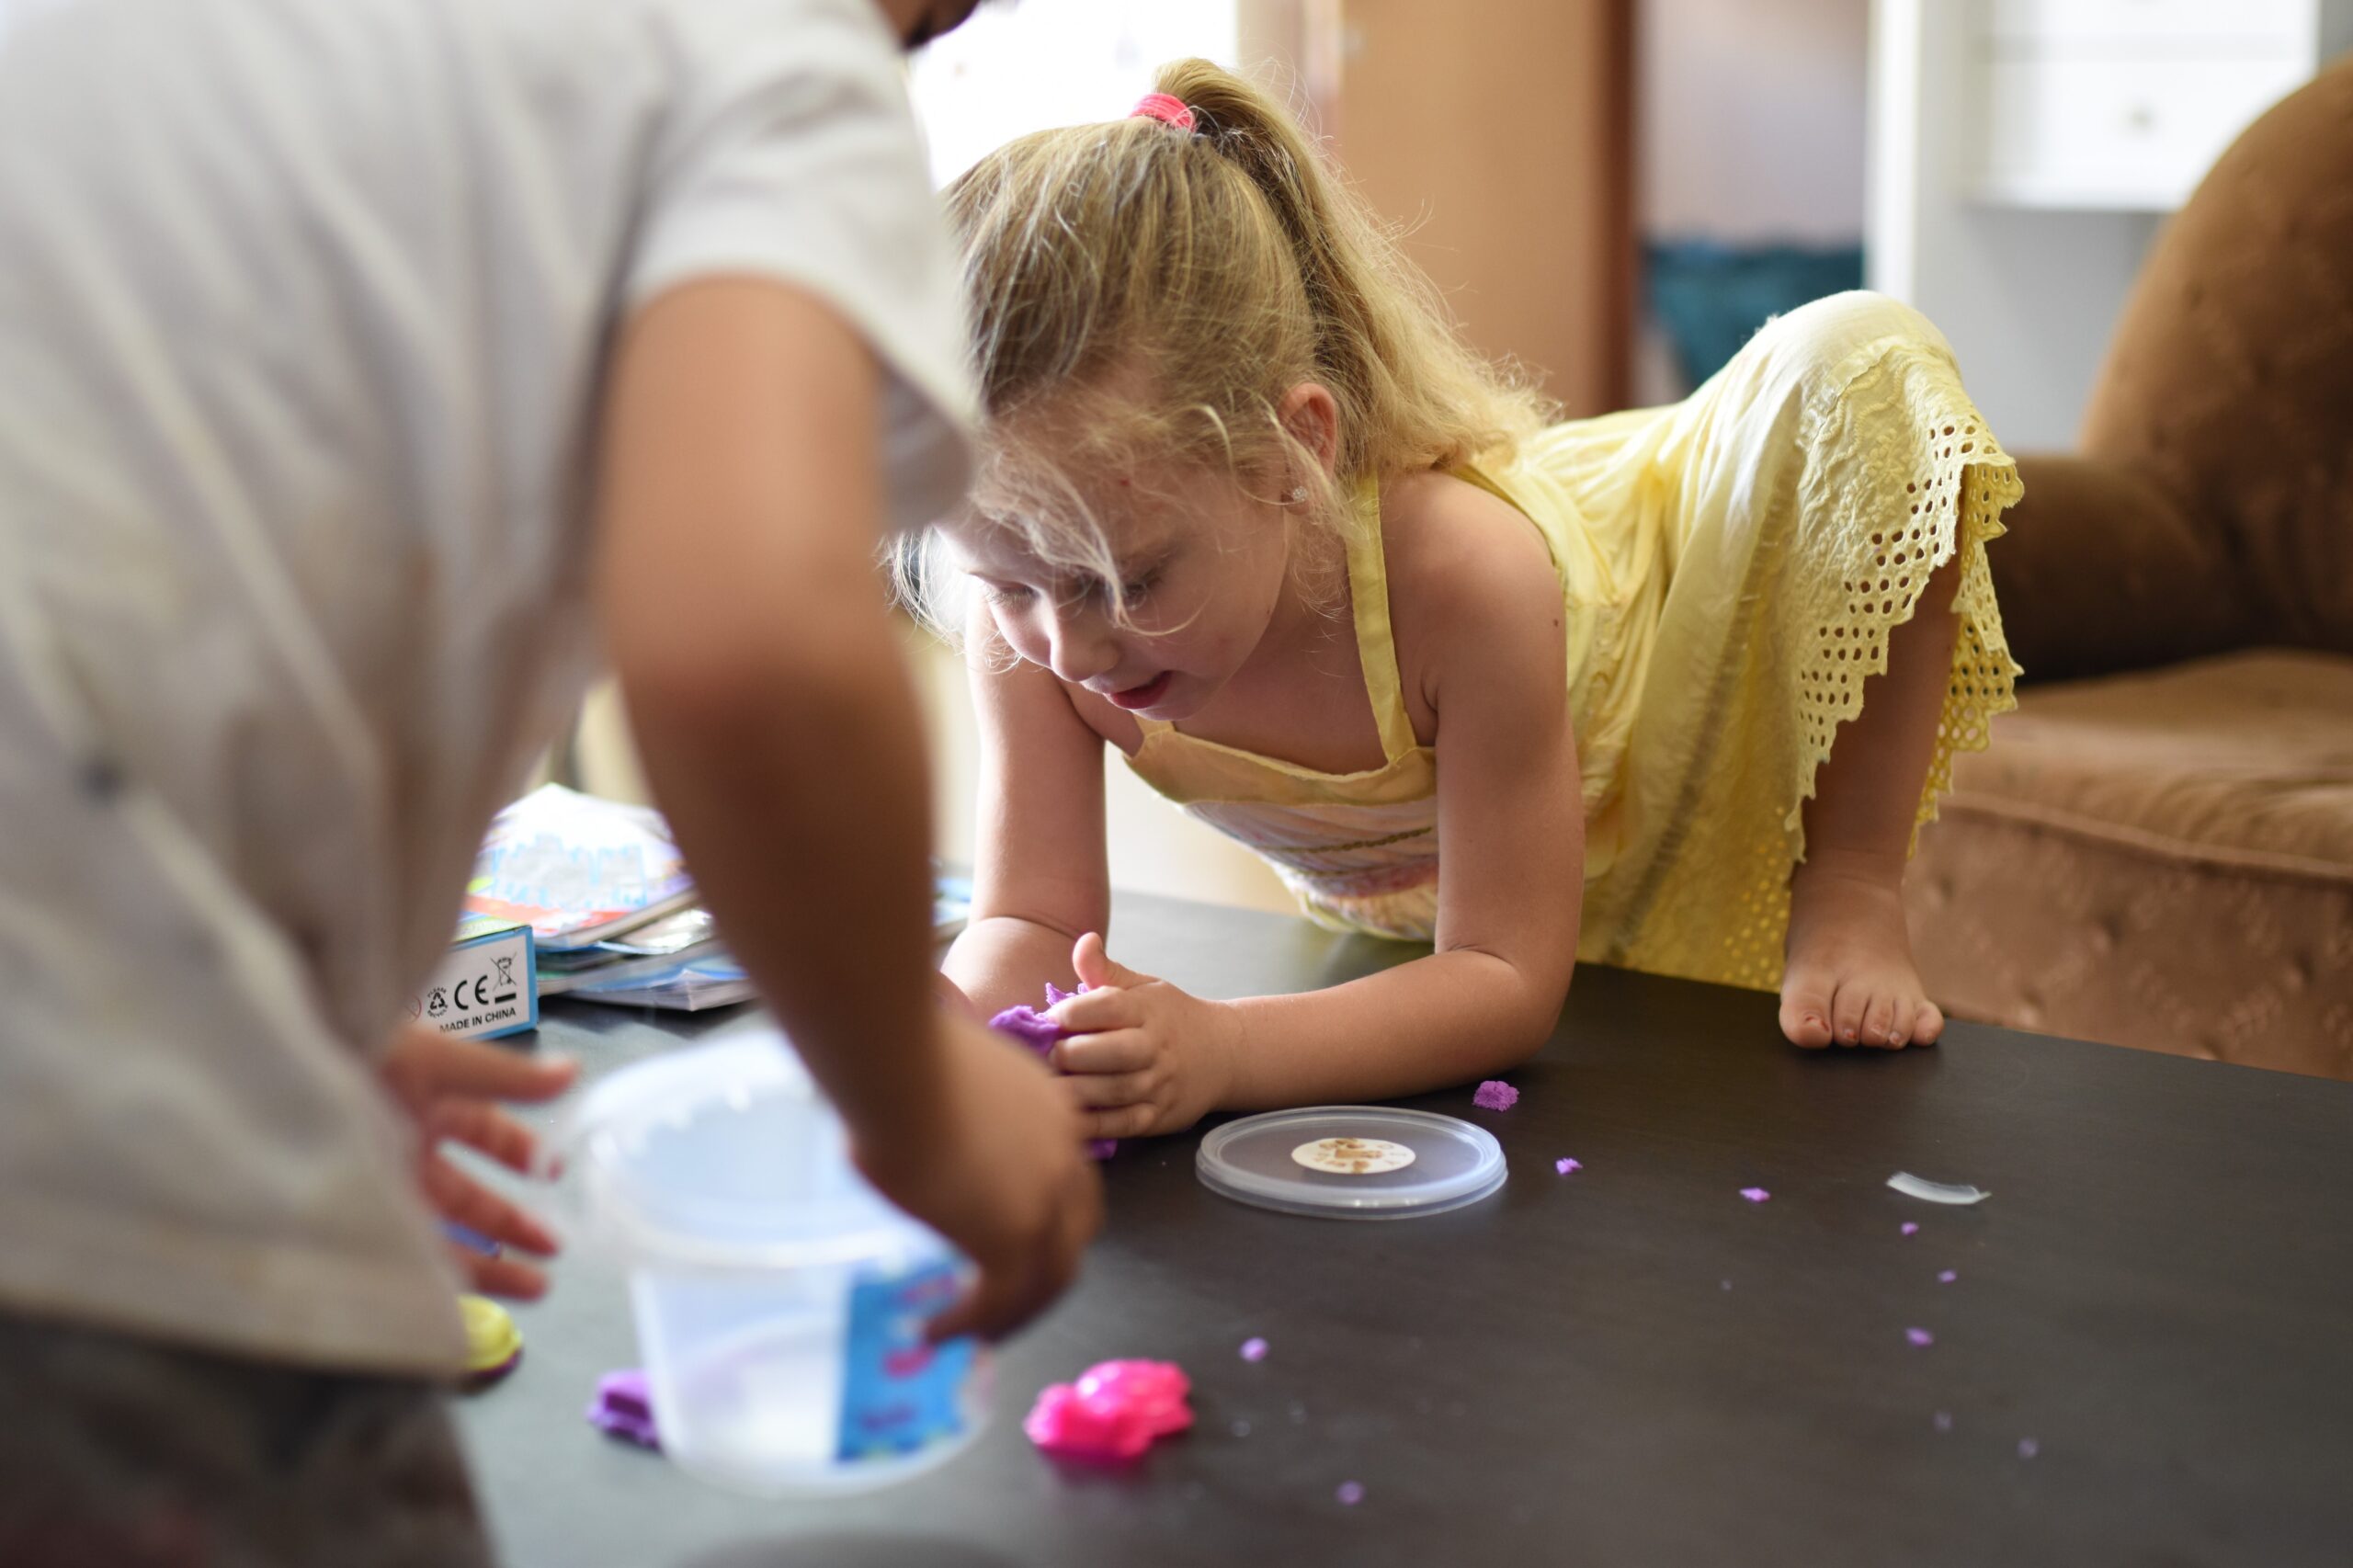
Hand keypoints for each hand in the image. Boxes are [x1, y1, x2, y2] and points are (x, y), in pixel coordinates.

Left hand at [377, 1023, 577, 1299]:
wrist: (267, 1074)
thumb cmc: (353, 1052)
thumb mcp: (436, 1058)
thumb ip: (505, 1077)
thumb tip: (572, 1073)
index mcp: (425, 1098)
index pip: (484, 1130)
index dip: (522, 1151)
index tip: (557, 1173)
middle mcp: (401, 1147)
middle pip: (468, 1192)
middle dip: (514, 1220)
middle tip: (556, 1248)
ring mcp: (378, 1188)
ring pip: (444, 1233)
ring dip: (494, 1260)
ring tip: (537, 1287)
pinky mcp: (353, 1224)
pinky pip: (406, 1262)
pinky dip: (441, 1283)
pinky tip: (472, 1302)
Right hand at [853, 1011, 1102, 1343]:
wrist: (898, 1062)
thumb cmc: (903, 1057)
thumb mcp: (952, 1084)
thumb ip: (960, 1118)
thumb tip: (919, 1133)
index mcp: (1055, 1115)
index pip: (1070, 1184)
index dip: (1048, 1220)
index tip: (1013, 1243)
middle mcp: (1064, 1158)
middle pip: (1075, 1236)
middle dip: (1044, 1276)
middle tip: (1006, 1303)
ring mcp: (1045, 1199)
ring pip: (1049, 1279)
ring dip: (1013, 1313)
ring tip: (976, 1334)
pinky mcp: (1011, 1236)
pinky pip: (1000, 1299)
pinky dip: (971, 1323)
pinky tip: (936, 1331)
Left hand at [1049, 933, 1241, 1140]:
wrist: (1222, 1055)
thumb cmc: (1168, 1017)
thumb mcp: (1143, 987)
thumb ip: (1106, 970)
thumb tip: (1084, 940)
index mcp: (1148, 1010)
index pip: (1109, 1006)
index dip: (1072, 1012)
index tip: (1048, 1018)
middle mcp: (1155, 1047)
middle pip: (1112, 1053)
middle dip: (1072, 1055)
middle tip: (1048, 1055)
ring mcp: (1159, 1084)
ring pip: (1114, 1092)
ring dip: (1075, 1092)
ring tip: (1046, 1087)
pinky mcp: (1157, 1117)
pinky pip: (1121, 1125)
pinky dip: (1091, 1126)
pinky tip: (1064, 1120)